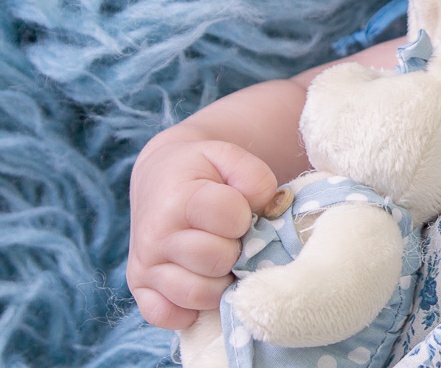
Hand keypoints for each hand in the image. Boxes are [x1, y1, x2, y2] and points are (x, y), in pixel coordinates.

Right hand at [127, 136, 277, 329]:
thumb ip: (255, 176)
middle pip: (217, 260)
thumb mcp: (228, 156)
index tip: (240, 211)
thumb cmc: (202, 171)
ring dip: (220, 281)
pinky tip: (201, 282)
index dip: (245, 216)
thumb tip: (269, 208)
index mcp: (179, 199)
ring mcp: (145, 266)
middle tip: (232, 237)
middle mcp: (156, 236)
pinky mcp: (140, 290)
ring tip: (220, 259)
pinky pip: (169, 317)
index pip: (230, 218)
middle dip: (236, 250)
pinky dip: (191, 308)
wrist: (160, 178)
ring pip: (198, 294)